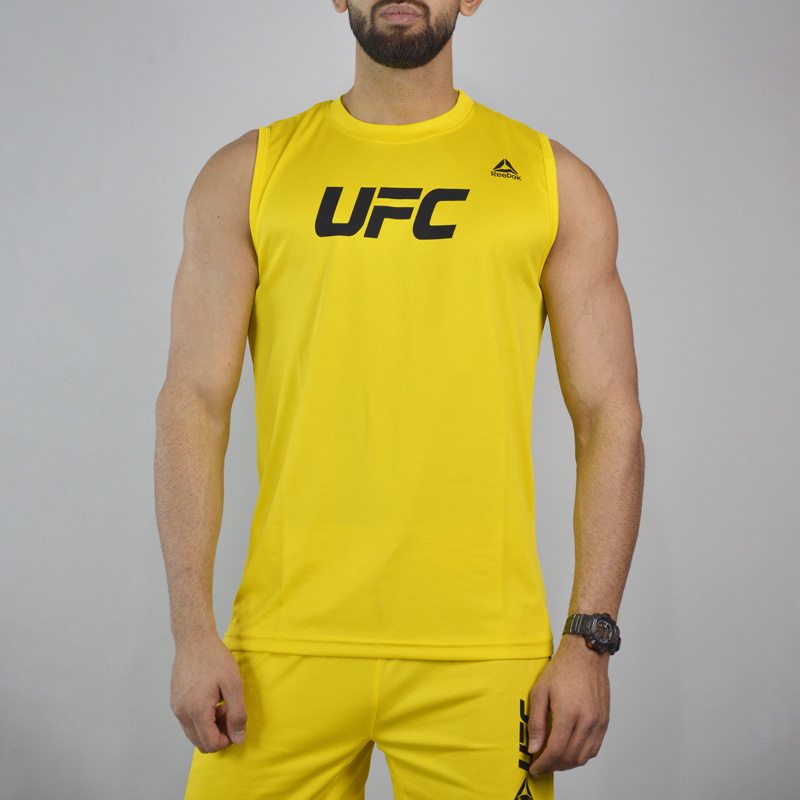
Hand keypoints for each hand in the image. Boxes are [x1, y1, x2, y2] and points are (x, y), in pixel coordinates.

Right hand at [170, 633, 247, 752]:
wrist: (195, 640)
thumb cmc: (215, 659)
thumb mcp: (233, 684)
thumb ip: (237, 714)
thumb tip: (239, 739)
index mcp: (197, 711)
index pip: (211, 744)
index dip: (227, 740)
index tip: (236, 723)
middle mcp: (182, 713)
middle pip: (200, 743)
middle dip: (219, 735)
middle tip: (230, 713)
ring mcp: (176, 708)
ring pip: (193, 734)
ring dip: (210, 727)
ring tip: (222, 705)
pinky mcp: (174, 701)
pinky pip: (188, 722)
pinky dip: (201, 719)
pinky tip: (212, 700)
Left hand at [527, 635, 610, 775]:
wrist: (586, 654)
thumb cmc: (562, 669)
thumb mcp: (540, 690)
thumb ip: (536, 722)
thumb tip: (534, 747)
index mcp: (568, 713)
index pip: (556, 750)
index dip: (544, 764)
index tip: (534, 768)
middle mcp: (587, 720)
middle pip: (570, 757)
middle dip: (553, 766)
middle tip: (541, 766)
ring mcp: (598, 722)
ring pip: (584, 756)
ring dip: (567, 764)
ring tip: (554, 761)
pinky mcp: (604, 721)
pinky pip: (594, 748)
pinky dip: (581, 755)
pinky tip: (570, 752)